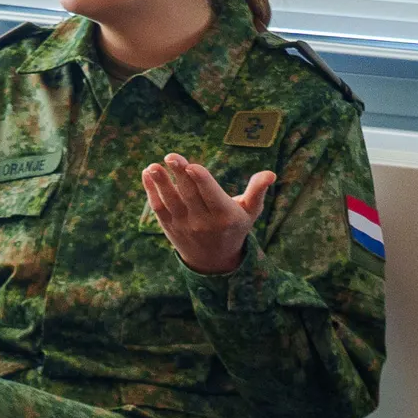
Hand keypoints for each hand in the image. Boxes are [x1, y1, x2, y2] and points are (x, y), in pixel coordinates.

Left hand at [141, 156, 274, 276]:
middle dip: (179, 175)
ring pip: (171, 202)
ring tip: (152, 166)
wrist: (213, 261)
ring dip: (161, 183)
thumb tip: (270, 174)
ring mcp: (184, 224)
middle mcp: (203, 222)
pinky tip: (147, 174)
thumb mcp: (250, 212)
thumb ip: (257, 191)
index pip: (212, 196)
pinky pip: (159, 208)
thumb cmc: (234, 227)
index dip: (202, 181)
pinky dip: (151, 192)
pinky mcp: (169, 226)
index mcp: (224, 215)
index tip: (193, 166)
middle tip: (170, 156)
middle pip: (190, 195)